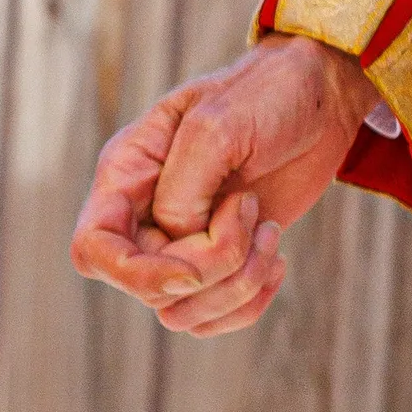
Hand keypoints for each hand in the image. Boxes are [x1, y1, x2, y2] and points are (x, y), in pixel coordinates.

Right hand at [71, 37, 376, 338]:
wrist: (318, 99)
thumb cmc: (265, 95)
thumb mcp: (218, 126)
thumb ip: (184, 189)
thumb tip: (177, 239)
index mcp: (127, 174)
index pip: (92, 248)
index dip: (134, 274)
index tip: (194, 264)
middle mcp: (144, 217)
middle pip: (148, 287)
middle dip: (212, 265)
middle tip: (253, 211)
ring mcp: (180, 244)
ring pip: (181, 312)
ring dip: (237, 285)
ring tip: (270, 232)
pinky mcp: (219, 264)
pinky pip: (214, 316)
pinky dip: (250, 300)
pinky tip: (276, 257)